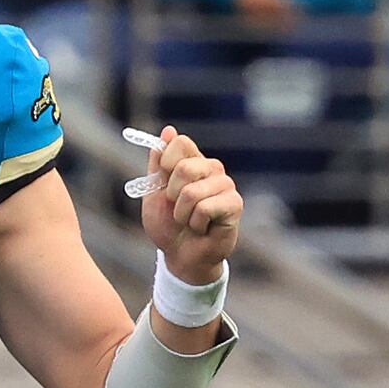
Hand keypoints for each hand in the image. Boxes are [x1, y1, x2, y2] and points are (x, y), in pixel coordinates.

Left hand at [137, 127, 242, 284]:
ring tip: (190, 221)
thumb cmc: (168, 226)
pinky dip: (195, 224)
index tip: (164, 185)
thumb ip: (157, 164)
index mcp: (193, 161)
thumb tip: (168, 130)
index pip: (179, 142)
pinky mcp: (234, 204)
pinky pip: (204, 209)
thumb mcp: (154, 194)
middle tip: (178, 209)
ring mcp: (226, 185)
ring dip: (182, 215)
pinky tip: (203, 228)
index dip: (165, 165)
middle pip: (184, 167)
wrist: (181, 256)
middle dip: (171, 196)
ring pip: (191, 193)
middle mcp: (212, 168)